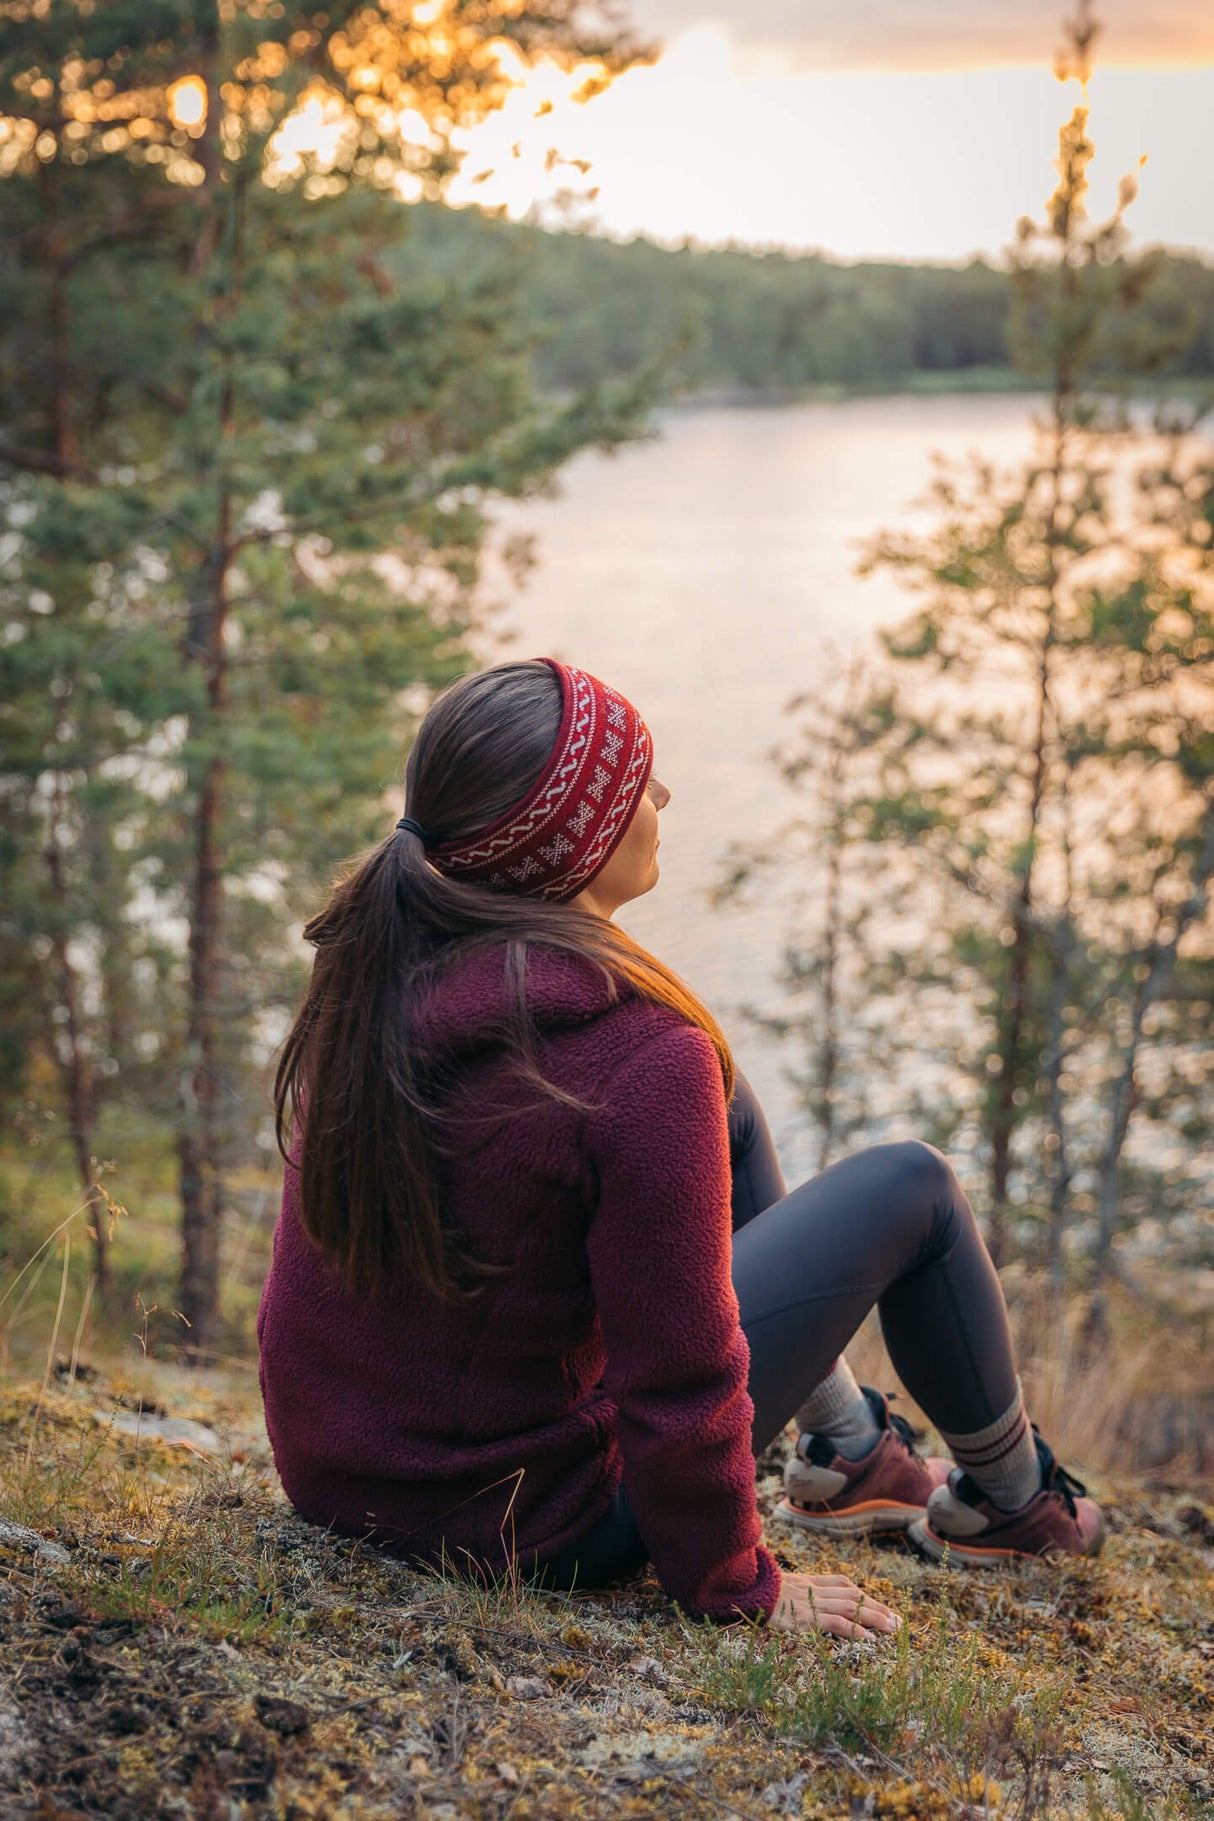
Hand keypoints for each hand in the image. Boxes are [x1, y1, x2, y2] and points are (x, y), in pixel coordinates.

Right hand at [769, 1570, 901, 1640]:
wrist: (746, 1590)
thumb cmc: (762, 1593)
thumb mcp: (784, 1588)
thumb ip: (801, 1591)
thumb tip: (813, 1603)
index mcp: (811, 1581)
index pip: (845, 1586)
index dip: (865, 1596)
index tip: (883, 1607)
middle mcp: (816, 1589)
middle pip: (854, 1595)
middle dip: (878, 1608)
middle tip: (898, 1621)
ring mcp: (812, 1603)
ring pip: (851, 1607)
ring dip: (875, 1617)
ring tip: (893, 1629)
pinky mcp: (807, 1618)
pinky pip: (837, 1623)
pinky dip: (855, 1630)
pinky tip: (870, 1640)